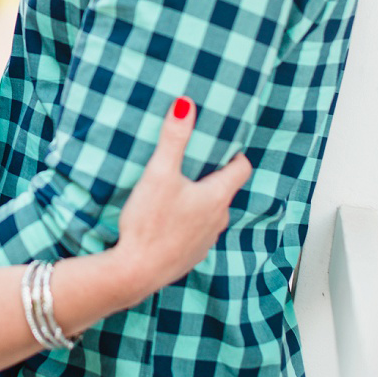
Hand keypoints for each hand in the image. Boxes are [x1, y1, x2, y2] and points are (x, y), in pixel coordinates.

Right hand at [116, 98, 251, 294]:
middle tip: (194, 162)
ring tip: (179, 189)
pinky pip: (196, 233)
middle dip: (213, 176)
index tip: (224, 145)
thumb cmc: (150, 223)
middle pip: (224, 191)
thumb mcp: (159, 173)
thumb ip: (173, 138)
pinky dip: (187, 223)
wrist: (136, 271)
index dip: (235, 155)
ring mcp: (205, 241)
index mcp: (216, 197)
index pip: (241, 169)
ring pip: (210, 213)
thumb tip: (186, 105)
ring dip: (200, 201)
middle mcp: (217, 220)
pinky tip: (167, 219)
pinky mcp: (190, 256)